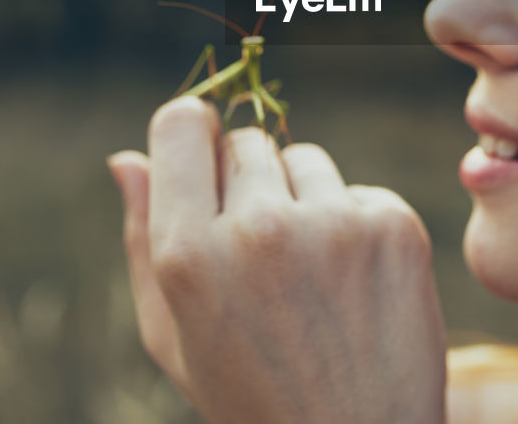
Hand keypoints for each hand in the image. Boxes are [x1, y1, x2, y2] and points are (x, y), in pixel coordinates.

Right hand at [106, 96, 447, 423]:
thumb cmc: (251, 393)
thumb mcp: (174, 335)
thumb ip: (142, 239)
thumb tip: (124, 159)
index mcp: (190, 254)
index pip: (181, 124)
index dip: (191, 135)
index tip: (203, 158)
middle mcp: (260, 229)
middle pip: (246, 142)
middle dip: (247, 184)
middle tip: (262, 257)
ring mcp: (334, 224)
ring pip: (305, 159)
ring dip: (302, 199)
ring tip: (308, 278)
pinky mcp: (393, 226)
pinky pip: (358, 191)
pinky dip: (354, 225)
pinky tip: (352, 287)